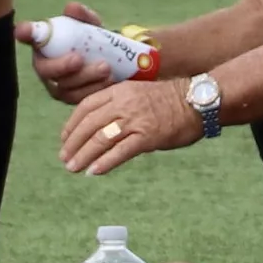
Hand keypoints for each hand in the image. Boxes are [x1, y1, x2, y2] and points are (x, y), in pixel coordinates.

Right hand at [20, 1, 119, 103]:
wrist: (112, 62)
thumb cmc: (93, 40)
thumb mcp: (91, 25)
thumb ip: (82, 15)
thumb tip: (71, 7)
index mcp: (44, 42)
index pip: (28, 35)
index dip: (25, 32)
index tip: (25, 30)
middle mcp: (45, 65)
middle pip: (45, 70)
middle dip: (61, 66)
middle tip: (79, 59)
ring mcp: (56, 85)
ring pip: (64, 87)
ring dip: (85, 78)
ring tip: (105, 68)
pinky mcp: (71, 99)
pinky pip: (79, 98)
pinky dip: (94, 89)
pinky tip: (109, 80)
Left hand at [59, 77, 200, 175]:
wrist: (198, 101)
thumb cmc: (170, 100)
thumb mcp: (138, 93)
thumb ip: (119, 106)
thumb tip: (100, 128)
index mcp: (120, 90)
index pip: (86, 106)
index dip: (71, 124)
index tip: (64, 138)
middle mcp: (124, 103)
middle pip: (89, 124)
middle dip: (73, 143)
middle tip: (65, 158)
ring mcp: (136, 120)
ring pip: (101, 139)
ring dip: (84, 155)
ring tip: (74, 167)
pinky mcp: (148, 136)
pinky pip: (121, 151)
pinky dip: (105, 163)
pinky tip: (94, 172)